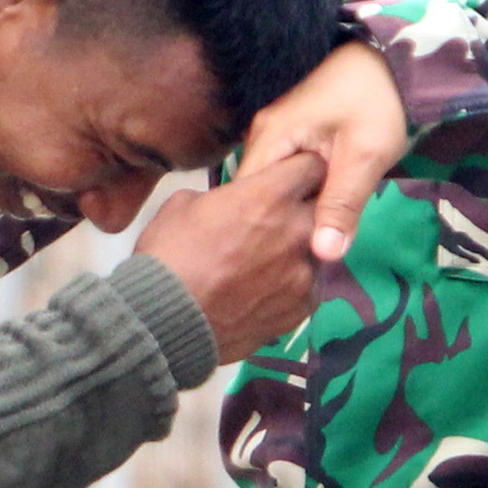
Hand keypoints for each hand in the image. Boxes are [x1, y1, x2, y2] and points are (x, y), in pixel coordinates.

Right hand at [132, 150, 324, 358]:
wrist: (165, 321)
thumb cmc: (168, 256)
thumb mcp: (184, 203)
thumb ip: (224, 197)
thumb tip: (230, 204)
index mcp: (270, 196)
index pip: (312, 166)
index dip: (297, 171)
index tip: (285, 180)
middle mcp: (298, 229)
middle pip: (322, 207)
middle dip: (302, 210)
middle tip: (272, 223)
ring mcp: (305, 271)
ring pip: (317, 248)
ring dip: (297, 249)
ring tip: (262, 264)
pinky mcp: (304, 305)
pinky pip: (307, 284)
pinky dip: (290, 284)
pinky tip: (261, 291)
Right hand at [241, 43, 408, 262]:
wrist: (387, 57)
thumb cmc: (376, 100)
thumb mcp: (365, 156)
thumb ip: (343, 205)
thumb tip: (325, 255)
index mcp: (271, 138)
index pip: (246, 196)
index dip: (259, 229)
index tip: (278, 256)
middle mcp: (260, 135)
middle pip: (255, 193)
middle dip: (274, 223)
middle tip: (296, 255)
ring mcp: (271, 134)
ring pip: (269, 186)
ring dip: (285, 211)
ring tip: (302, 240)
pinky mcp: (286, 136)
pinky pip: (281, 175)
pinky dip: (294, 195)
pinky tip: (312, 213)